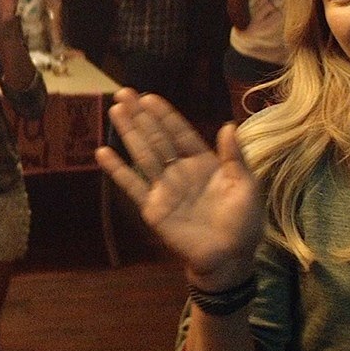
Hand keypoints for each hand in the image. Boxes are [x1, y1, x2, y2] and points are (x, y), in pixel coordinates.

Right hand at [94, 88, 263, 290]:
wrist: (230, 257)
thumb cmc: (243, 223)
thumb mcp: (246, 185)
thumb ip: (235, 156)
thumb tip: (228, 125)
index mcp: (204, 163)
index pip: (180, 133)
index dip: (165, 115)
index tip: (149, 97)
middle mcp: (180, 171)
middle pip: (157, 138)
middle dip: (141, 116)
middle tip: (124, 93)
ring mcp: (165, 189)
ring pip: (143, 155)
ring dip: (129, 133)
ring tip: (115, 111)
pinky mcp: (153, 208)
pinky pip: (133, 185)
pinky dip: (117, 170)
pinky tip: (103, 152)